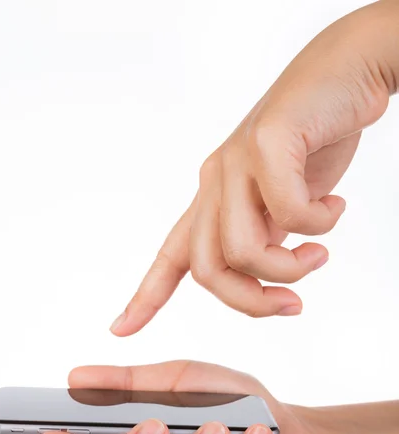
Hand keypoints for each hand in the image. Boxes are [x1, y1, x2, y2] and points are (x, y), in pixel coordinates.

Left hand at [109, 1, 398, 333]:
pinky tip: (334, 207)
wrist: (345, 73)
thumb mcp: (284, 207)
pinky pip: (288, 213)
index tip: (119, 329)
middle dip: (252, 302)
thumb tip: (267, 279)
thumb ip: (267, 240)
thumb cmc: (314, 142)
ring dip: (289, 269)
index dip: (145, 296)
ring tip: (319, 252)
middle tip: (293, 305)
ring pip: (241, 250)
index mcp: (214, 202)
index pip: (171, 257)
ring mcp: (235, 162)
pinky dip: (319, 225)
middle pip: (209, 272)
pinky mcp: (265, 142)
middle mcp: (215, 184)